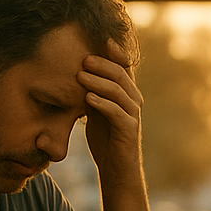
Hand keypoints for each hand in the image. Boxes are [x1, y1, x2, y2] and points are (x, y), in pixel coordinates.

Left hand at [79, 39, 143, 184]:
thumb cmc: (106, 140)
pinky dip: (102, 104)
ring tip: (81, 76)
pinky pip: (117, 113)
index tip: (101, 40)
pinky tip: (87, 99)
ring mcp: (133, 116)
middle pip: (122, 75)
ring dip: (99, 82)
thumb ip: (92, 92)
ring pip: (119, 92)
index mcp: (127, 94)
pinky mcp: (129, 131)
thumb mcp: (96, 111)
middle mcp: (133, 101)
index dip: (116, 53)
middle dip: (103, 65)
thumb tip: (77, 72)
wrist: (116, 170)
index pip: (124, 68)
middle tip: (83, 59)